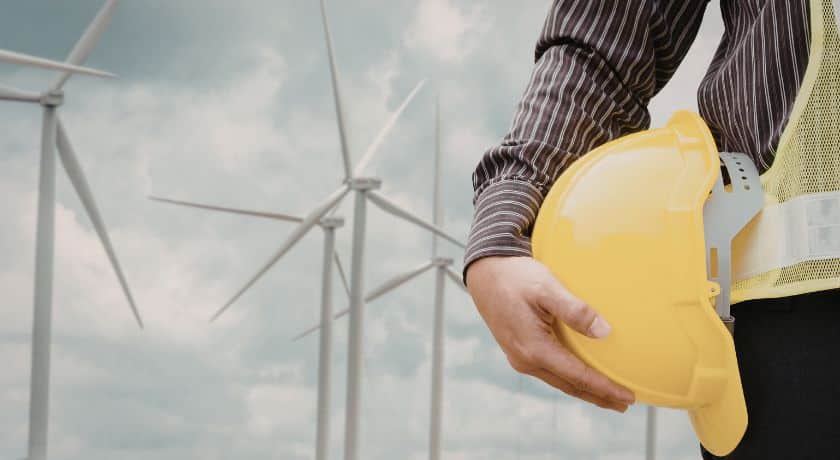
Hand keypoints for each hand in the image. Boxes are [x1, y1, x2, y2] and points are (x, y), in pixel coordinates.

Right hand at [466, 256, 634, 411]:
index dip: (605, 388)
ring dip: (585, 390)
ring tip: (608, 396)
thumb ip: (575, 310)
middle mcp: (525, 359)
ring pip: (559, 381)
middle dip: (598, 397)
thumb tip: (605, 332)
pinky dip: (570, 378)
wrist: (486, 272)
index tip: (628, 397)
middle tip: (625, 405)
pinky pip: (550, 371)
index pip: (578, 376)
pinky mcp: (519, 351)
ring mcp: (520, 357)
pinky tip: (580, 376)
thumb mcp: (547, 288)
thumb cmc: (516, 277)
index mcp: (534, 348)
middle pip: (569, 386)